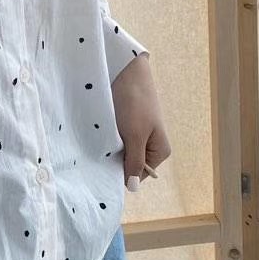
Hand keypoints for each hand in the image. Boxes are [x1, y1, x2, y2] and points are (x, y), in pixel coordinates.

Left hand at [110, 54, 170, 191]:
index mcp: (160, 151)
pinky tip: (98, 133)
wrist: (125, 71)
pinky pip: (115, 140)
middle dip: (114, 160)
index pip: (138, 175)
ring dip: (109, 149)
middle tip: (100, 152)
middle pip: (128, 164)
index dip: (121, 173)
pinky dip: (106, 138)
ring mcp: (137, 135)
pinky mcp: (125, 125)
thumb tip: (133, 188)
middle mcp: (150, 146)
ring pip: (119, 152)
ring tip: (100, 140)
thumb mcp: (135, 135)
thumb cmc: (134, 102)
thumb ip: (134, 162)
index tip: (105, 165)